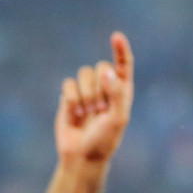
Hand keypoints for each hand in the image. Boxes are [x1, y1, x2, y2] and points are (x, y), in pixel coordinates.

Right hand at [55, 32, 134, 164]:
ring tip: (88, 114)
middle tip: (100, 110)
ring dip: (85, 94)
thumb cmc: (105, 138)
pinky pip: (68, 84)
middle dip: (98, 88)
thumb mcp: (117, 118)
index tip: (116, 36)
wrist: (82, 155)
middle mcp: (106, 85)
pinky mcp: (70, 96)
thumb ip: (115, 93)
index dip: (121, 49)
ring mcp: (87, 89)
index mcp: (122, 89)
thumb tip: (106, 70)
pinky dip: (72, 99)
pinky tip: (75, 114)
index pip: (124, 64)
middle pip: (101, 66)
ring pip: (84, 73)